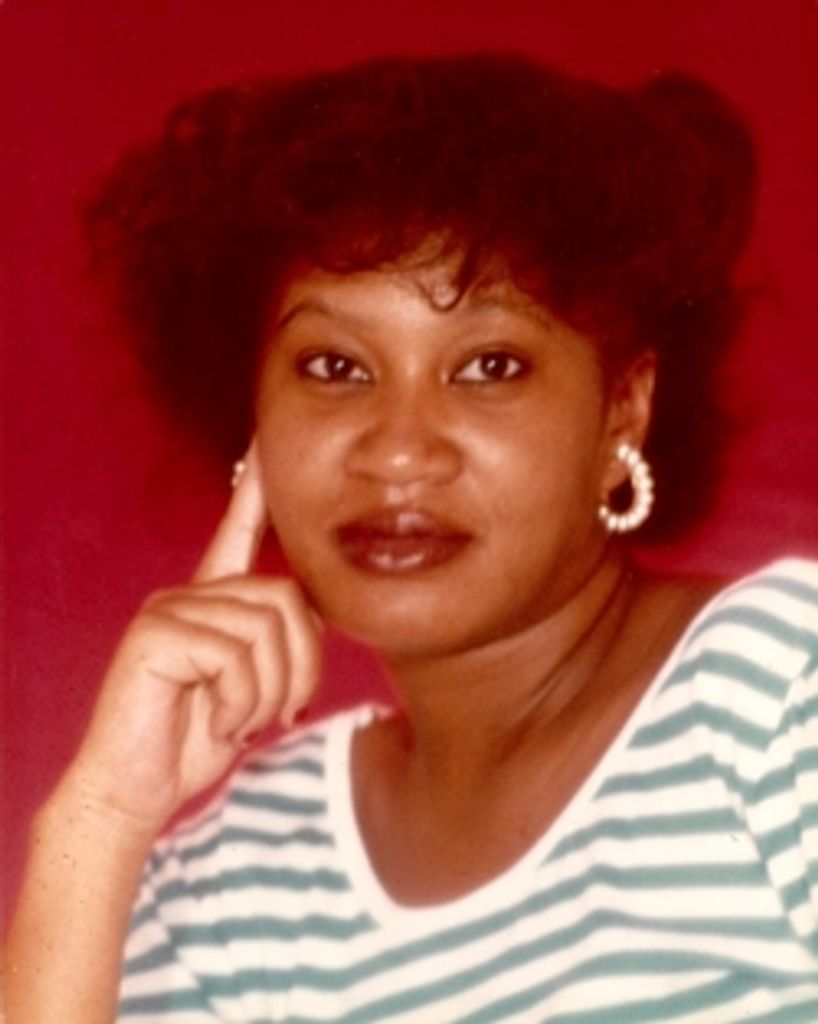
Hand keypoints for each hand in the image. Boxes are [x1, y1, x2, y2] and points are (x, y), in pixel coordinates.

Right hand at [61, 444, 322, 835]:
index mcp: (214, 602)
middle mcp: (191, 594)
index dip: (257, 490)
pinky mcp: (155, 634)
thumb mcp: (254, 687)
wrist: (137, 791)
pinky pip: (233, 655)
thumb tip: (318, 612)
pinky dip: (242, 703)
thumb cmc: (197, 740)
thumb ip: (278, 643)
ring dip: (269, 692)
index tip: (267, 442)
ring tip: (243, 722)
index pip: (239, 531)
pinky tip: (220, 725)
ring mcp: (169, 609)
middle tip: (281, 712)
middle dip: (302, 666)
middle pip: (287, 597)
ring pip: (266, 629)